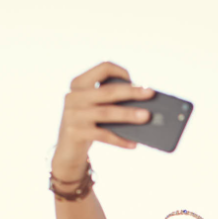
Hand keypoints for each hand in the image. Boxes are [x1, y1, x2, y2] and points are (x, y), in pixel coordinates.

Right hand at [52, 62, 156, 177]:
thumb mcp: (94, 107)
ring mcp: (73, 115)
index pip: (102, 68)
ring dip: (129, 114)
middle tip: (150, 94)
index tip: (134, 80)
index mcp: (79, 84)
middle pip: (109, 91)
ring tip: (146, 117)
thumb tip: (143, 104)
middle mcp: (74, 96)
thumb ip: (110, 101)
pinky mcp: (76, 132)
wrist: (67, 150)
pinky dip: (120, 140)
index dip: (120, 72)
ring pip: (107, 112)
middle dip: (132, 92)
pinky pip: (104, 135)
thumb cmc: (88, 124)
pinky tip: (134, 144)